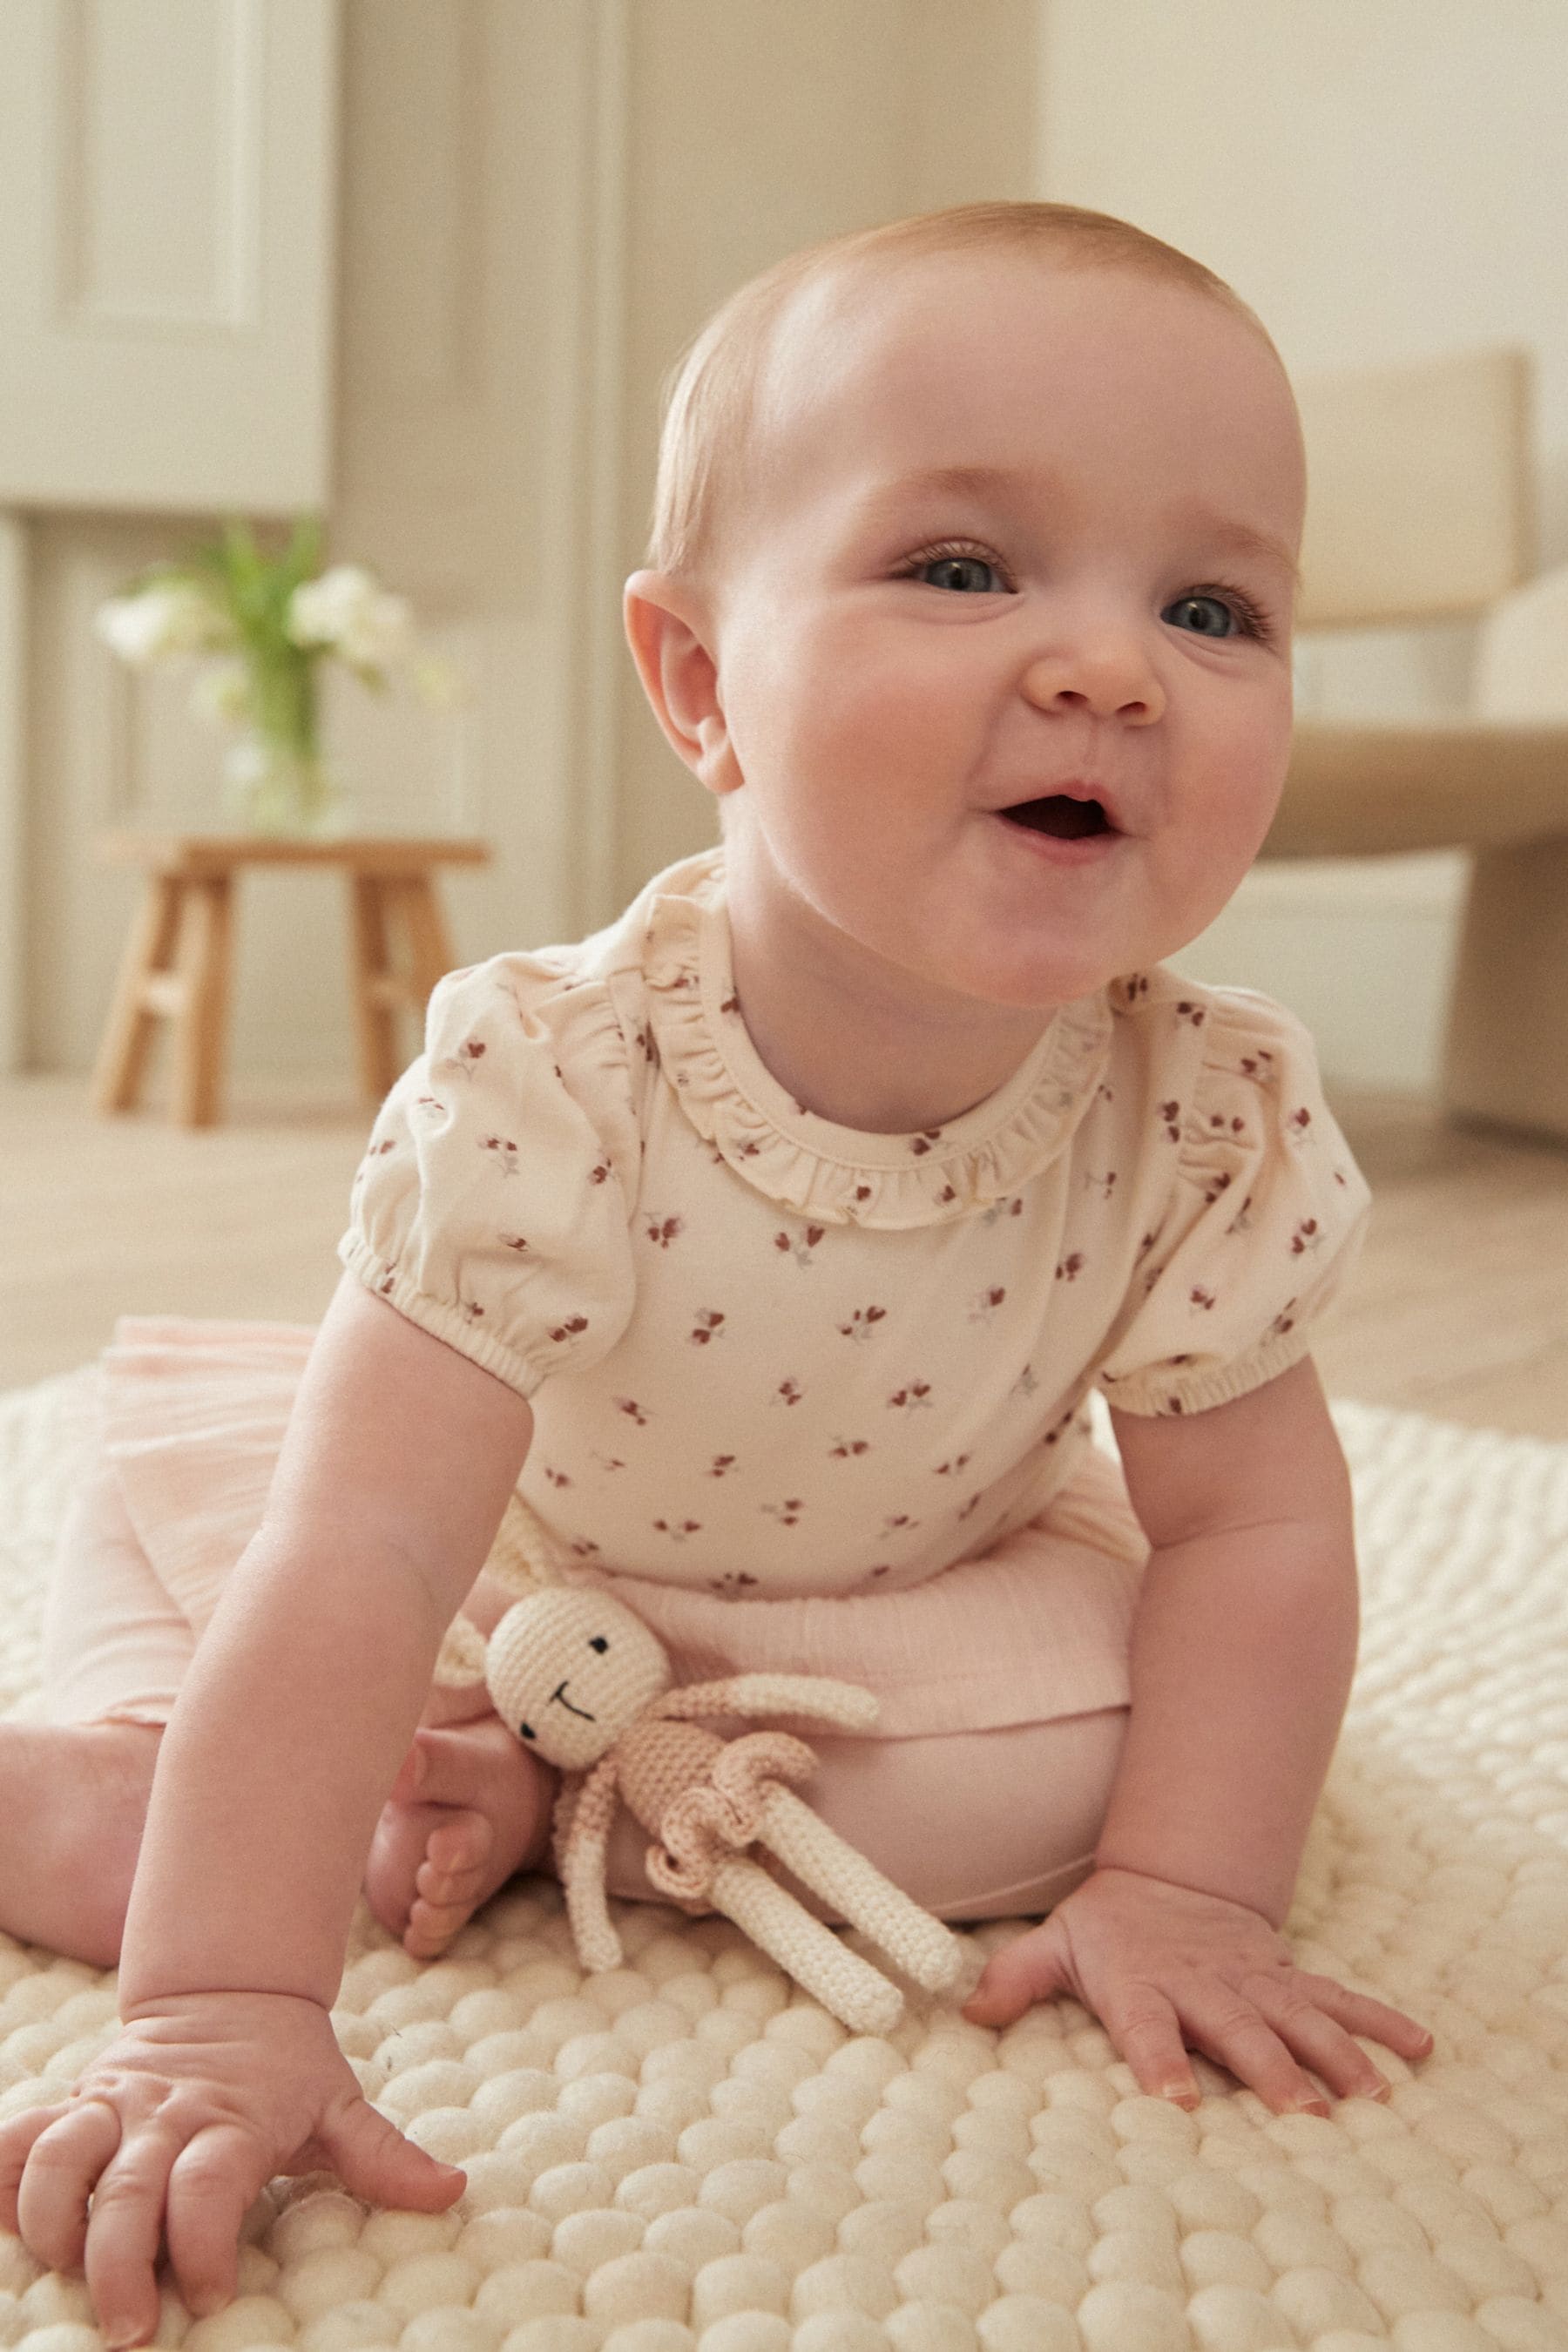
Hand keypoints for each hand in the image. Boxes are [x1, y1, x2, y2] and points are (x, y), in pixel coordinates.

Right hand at [0, 1989, 464, 2347]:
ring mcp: (113, 2108)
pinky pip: (18, 2137)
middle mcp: (167, 2116)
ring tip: (64, 2277)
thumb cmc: (289, 2065)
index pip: (211, 2184)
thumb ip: (385, 2156)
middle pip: (128, 2191)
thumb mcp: (340, 2103)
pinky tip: (6, 2224)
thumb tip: (452, 2192)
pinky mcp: (74, 2103)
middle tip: (131, 2330)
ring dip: (52, 2225)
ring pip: (59, 2162)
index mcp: (234, 2121)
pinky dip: (3, 2179)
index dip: (205, 2243)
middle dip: (121, 2266)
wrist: (231, 1986)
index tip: (212, 2295)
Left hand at [963, 1864, 1433, 2112]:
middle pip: (1239, 2029)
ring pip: (1300, 2016)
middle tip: (1304, 2114)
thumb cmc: (1107, 1929)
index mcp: (1142, 1984)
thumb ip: (1015, 1977)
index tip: (1177, 2103)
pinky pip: (1340, 1998)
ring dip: (1338, 2055)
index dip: (1161, 2062)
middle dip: (1272, 2070)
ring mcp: (1254, 1979)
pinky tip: (1422, 2047)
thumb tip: (968, 2011)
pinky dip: (1382, 2020)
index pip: (1148, 2027)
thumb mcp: (1055, 1945)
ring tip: (1372, 2097)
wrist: (1168, 1877)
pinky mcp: (1288, 1976)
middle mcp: (1205, 1984)